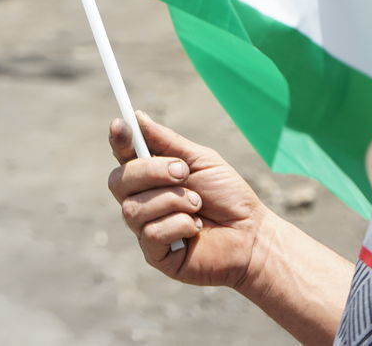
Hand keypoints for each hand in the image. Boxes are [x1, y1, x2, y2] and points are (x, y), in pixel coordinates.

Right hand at [108, 111, 270, 287]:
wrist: (253, 235)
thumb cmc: (228, 197)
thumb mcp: (201, 160)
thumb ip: (167, 141)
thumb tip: (137, 117)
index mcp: (150, 176)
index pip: (122, 156)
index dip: (118, 140)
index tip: (120, 124)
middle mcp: (141, 200)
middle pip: (119, 181)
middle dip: (152, 172)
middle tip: (184, 172)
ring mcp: (145, 228)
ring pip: (134, 208)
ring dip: (173, 201)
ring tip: (198, 205)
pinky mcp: (155, 254)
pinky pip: (151, 233)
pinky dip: (179, 225)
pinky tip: (195, 228)